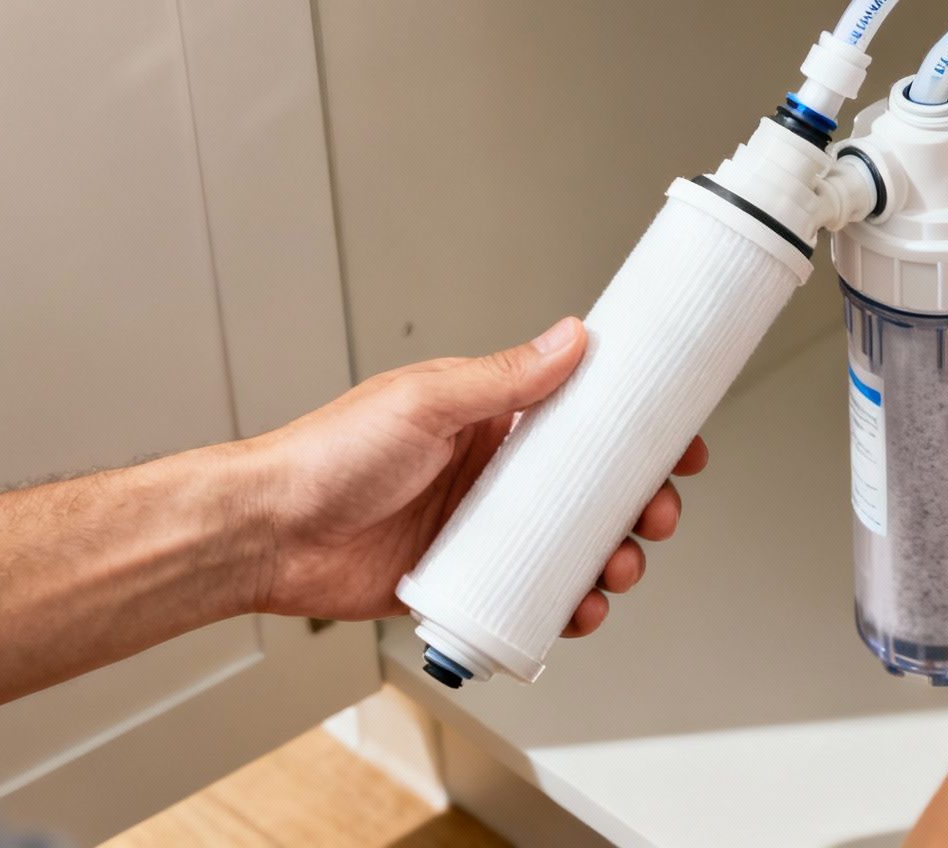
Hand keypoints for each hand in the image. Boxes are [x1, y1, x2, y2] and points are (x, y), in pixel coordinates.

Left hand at [236, 318, 704, 630]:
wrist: (268, 534)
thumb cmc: (328, 456)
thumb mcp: (425, 401)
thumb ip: (502, 377)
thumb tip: (570, 338)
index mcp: (491, 418)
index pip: (583, 417)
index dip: (637, 431)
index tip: (678, 441)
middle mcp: (494, 472)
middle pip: (593, 489)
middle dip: (638, 504)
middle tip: (656, 515)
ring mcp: (484, 530)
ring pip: (572, 547)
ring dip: (611, 558)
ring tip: (619, 568)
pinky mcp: (467, 581)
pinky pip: (532, 596)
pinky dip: (565, 605)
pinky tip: (578, 608)